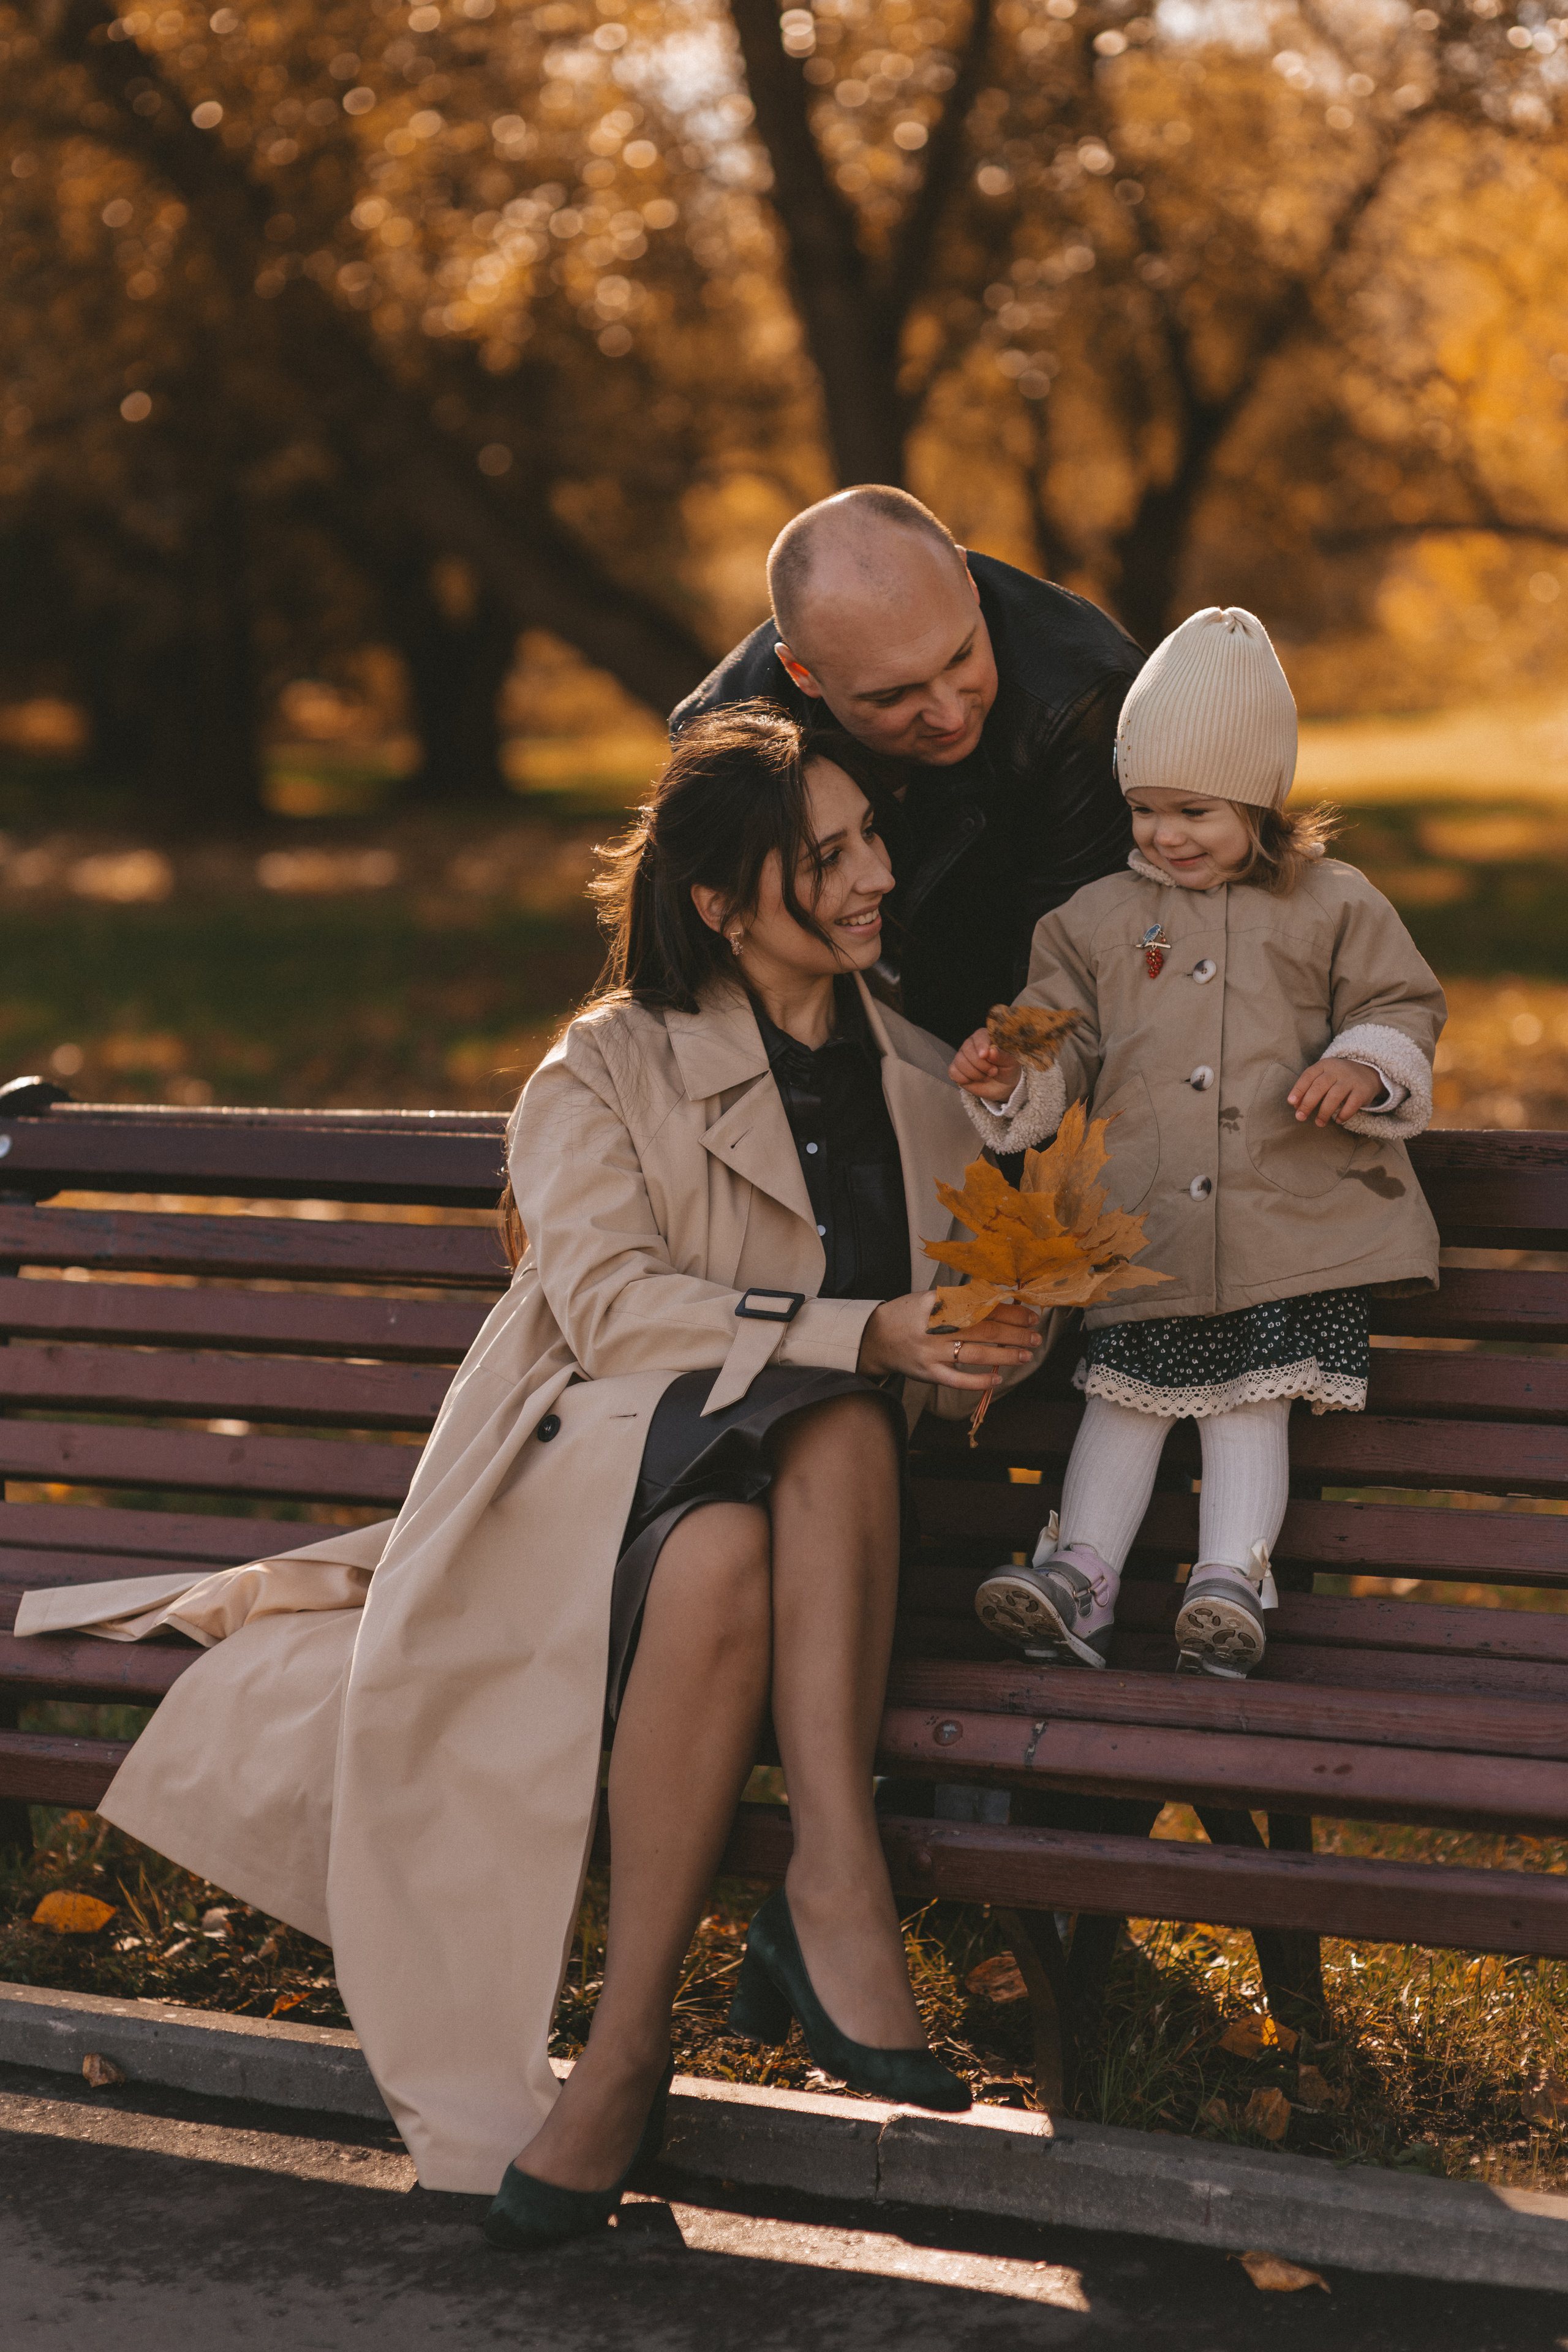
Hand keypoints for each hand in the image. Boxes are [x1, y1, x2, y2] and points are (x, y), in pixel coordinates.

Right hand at [858, 1294, 1042, 1389]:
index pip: (982, 1306)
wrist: (874, 1338)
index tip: (1030, 1314)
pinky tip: (997, 1378)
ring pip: (975, 1354)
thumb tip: (1000, 1299)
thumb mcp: (930, 1298)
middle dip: (1015, 1333)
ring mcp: (931, 1352)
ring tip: (1026, 1354)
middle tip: (1036, 1335)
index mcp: (938, 1303)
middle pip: (984, 1330)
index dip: (1010, 1311)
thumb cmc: (908, 1315)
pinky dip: (978, 1381)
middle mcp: (935, 1327)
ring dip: (1005, 1355)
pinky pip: (957, 1380)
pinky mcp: (927, 1373)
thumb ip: (961, 1299)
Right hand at [949, 1028, 1021, 1102]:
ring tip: (987, 1077)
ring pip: (960, 1062)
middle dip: (981, 1065)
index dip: (981, 1046)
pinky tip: (975, 1080)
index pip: (979, 1037)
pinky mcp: (956, 1069)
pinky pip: (954, 1072)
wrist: (1003, 1086)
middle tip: (993, 1072)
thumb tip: (991, 1051)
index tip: (985, 1055)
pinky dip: (965, 1079)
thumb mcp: (1010, 1062)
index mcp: (985, 1037)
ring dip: (975, 1074)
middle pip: (967, 1050)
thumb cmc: (1007, 1069)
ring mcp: (962, 1056)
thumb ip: (1002, 1056)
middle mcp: (971, 1044)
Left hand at [1287, 1057, 1383, 1126]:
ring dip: (1324, 1112)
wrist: (1367, 1072)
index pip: (1308, 1075)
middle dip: (1307, 1103)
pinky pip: (1352, 1104)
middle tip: (1300, 1117)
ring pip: (1334, 1096)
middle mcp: (1337, 1070)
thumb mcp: (1323, 1077)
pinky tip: (1337, 1120)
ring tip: (1319, 1123)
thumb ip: (1309, 1088)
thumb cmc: (1337, 1078)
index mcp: (1324, 1065)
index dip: (1299, 1089)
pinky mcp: (1363, 1090)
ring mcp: (1351, 1080)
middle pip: (1319, 1086)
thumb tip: (1295, 1105)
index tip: (1291, 1103)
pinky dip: (1343, 1114)